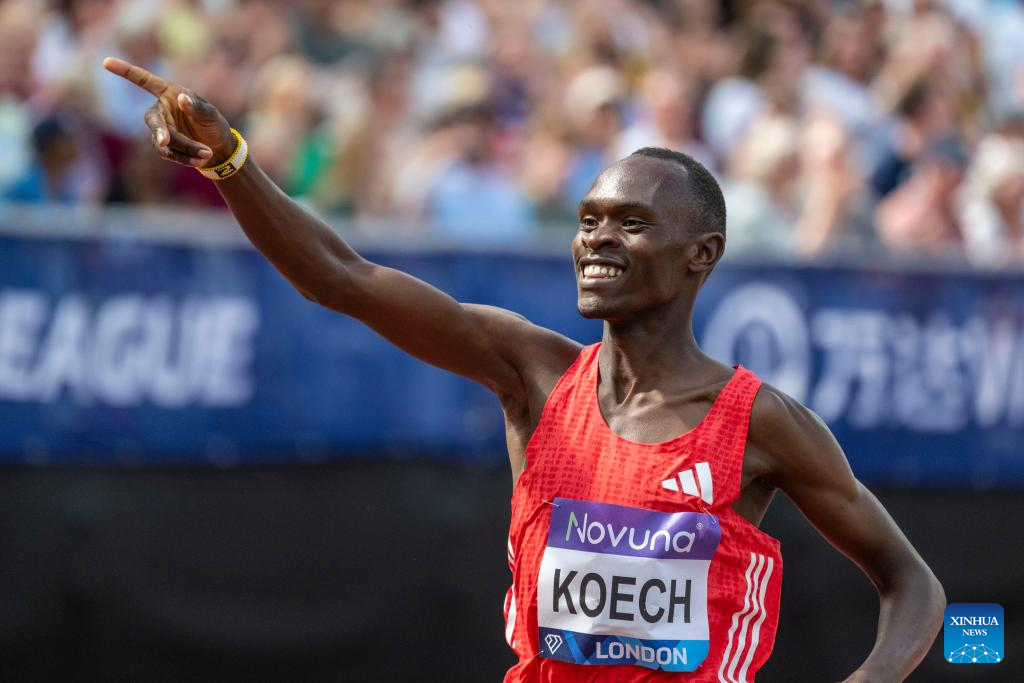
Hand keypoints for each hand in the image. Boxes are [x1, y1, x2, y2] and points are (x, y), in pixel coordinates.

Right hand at [102, 57, 234, 167]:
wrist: (218, 147)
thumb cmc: (213, 124)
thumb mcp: (210, 114)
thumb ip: (196, 107)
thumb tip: (181, 99)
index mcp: (169, 94)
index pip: (145, 81)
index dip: (126, 71)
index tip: (106, 61)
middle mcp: (161, 111)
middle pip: (153, 121)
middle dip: (159, 131)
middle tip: (165, 141)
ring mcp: (160, 129)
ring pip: (163, 141)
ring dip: (185, 149)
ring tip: (206, 153)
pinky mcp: (163, 147)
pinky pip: (169, 153)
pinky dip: (185, 158)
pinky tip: (201, 160)